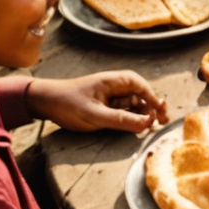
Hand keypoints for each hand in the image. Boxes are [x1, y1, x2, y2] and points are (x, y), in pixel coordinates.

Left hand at [26, 71, 167, 133]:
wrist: (46, 102)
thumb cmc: (69, 103)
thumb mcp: (94, 114)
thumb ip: (121, 120)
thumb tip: (146, 124)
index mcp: (120, 80)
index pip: (146, 90)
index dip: (156, 104)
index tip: (162, 118)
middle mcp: (121, 86)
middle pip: (144, 98)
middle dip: (153, 110)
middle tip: (160, 125)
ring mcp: (115, 96)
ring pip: (136, 107)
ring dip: (142, 116)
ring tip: (148, 128)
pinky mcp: (109, 106)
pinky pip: (126, 112)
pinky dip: (131, 119)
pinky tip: (134, 127)